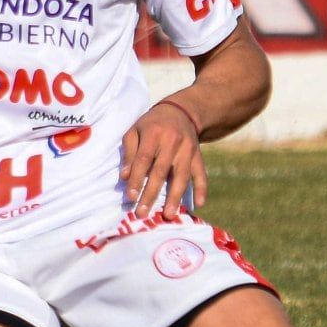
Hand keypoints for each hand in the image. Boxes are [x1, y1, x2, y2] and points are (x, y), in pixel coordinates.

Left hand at [120, 100, 206, 218]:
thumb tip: (125, 177)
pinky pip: (201, 173)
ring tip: (168, 215)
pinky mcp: (198, 156)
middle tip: (142, 213)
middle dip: (151, 194)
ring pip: (181, 176)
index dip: (137, 179)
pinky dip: (201, 188)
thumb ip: (129, 153)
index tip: (130, 197)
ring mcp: (188, 149)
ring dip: (175, 197)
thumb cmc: (151, 125)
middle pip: (161, 171)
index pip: (144, 159)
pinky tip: (198, 204)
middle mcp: (172, 142)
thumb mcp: (135, 131)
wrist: (181, 112)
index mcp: (153, 133)